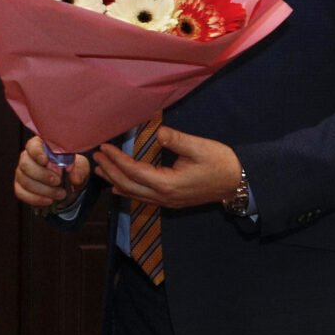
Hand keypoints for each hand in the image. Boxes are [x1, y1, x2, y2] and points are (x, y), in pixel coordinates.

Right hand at [14, 135, 88, 209]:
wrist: (67, 185)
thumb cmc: (71, 170)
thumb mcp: (80, 167)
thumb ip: (78, 170)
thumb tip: (74, 177)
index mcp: (40, 146)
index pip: (32, 146)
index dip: (37, 153)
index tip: (46, 161)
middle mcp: (27, 158)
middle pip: (26, 165)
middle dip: (42, 175)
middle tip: (58, 181)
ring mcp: (21, 173)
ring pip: (25, 181)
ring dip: (43, 190)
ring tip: (59, 194)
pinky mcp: (19, 187)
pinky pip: (21, 193)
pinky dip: (36, 199)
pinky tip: (48, 200)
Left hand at [94, 126, 239, 209]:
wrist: (238, 182)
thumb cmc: (221, 162)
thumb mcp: (199, 147)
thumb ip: (176, 140)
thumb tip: (157, 133)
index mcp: (168, 183)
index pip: (134, 171)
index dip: (117, 159)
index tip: (104, 147)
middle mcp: (163, 196)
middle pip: (128, 185)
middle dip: (110, 170)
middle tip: (96, 157)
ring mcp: (167, 201)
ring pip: (134, 193)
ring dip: (115, 180)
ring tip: (100, 170)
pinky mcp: (170, 200)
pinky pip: (142, 197)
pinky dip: (127, 189)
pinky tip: (118, 186)